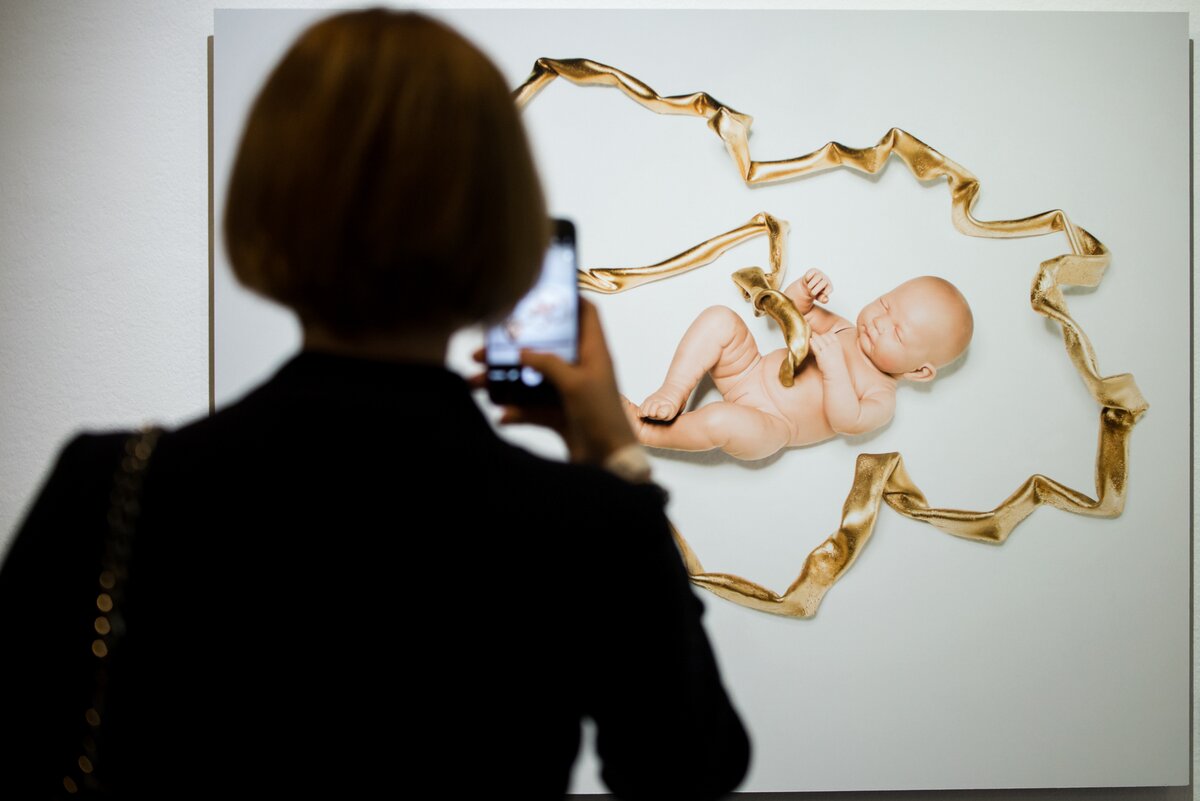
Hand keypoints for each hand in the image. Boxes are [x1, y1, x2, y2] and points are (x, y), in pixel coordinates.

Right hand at [469, 298, 636, 464]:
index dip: (569, 299)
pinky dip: (516, 411)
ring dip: (506, 381)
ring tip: (476, 383)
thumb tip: (521, 351)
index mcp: (594, 353)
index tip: (542, 292)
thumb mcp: (575, 383)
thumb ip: (547, 362)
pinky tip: (502, 415)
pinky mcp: (560, 416)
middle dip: (515, 347)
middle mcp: (581, 369)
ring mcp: (569, 393)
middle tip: (486, 348)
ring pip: (532, 379)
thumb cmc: (602, 418)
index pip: (586, 315)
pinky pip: (532, 409)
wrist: (609, 464)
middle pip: (546, 348)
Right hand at [783, 268, 831, 310]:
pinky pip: (810, 274)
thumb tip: (825, 300)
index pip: (829, 288)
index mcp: (829, 286)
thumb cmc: (815, 292)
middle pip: (823, 283)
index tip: (820, 295)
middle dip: (815, 290)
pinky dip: (807, 279)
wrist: (807, 286)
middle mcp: (826, 279)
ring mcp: (820, 274)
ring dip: (811, 285)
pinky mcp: (814, 270)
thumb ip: (822, 299)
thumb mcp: (818, 297)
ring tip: (809, 287)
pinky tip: (807, 281)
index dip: (825, 292)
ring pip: (817, 278)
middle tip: (811, 293)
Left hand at [809, 330, 844, 371]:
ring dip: (813, 337)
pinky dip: (811, 343)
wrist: (836, 373)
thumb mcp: (837, 352)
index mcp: (838, 344)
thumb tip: (824, 340)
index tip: (821, 337)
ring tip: (809, 337)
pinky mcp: (820, 355)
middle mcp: (832, 346)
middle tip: (813, 336)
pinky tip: (809, 341)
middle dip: (818, 336)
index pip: (830, 334)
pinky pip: (815, 346)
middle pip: (824, 336)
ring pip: (818, 339)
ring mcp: (827, 350)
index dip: (825, 335)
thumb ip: (832, 345)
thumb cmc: (836, 363)